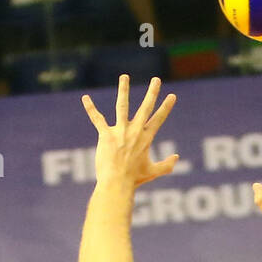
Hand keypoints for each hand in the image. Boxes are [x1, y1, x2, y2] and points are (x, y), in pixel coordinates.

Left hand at [81, 75, 178, 190]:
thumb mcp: (153, 172)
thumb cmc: (134, 179)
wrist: (117, 184)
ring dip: (124, 90)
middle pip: (145, 108)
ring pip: (122, 106)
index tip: (172, 96)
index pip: (158, 119)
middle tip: (157, 79)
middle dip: (152, 93)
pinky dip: (90, 108)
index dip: (166, 107)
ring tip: (125, 76)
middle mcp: (135, 132)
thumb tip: (176, 157)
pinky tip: (85, 98)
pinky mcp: (105, 135)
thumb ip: (167, 165)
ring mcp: (120, 132)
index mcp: (146, 139)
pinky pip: (97, 119)